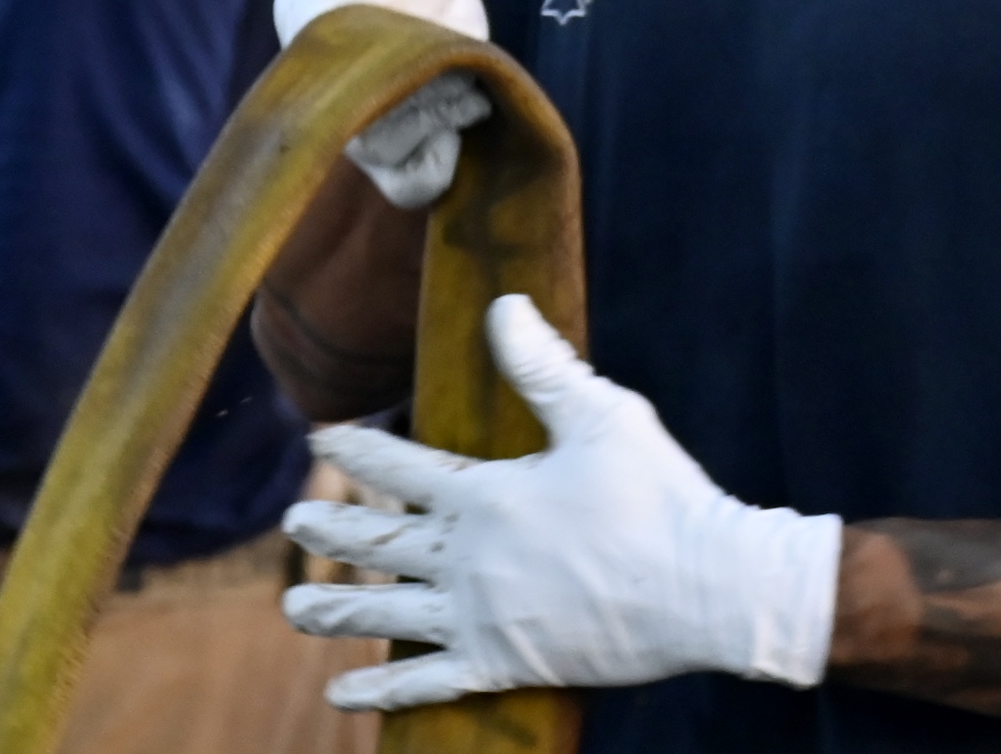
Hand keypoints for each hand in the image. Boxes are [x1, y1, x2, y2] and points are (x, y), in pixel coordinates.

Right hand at [275, 0, 493, 210]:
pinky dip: (445, 164)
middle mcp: (327, 87)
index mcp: (310, 27)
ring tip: (470, 90)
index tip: (426, 40)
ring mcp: (362, 120)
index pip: (329, 78)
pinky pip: (411, 184)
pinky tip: (469, 115)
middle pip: (364, 132)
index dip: (384, 70)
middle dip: (424, 106)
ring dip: (441, 128)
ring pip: (390, 163)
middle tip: (461, 73)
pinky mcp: (401, 141)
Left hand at [284, 295, 837, 709]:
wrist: (706, 592)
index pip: (404, 466)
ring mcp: (482, 617)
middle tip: (293, 516)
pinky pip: (428, 684)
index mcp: (487, 496)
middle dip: (333, 527)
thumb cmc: (659, 497)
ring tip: (293, 606)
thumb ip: (544, 366)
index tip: (320, 436)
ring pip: (388, 613)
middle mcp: (470, 559)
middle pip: (382, 541)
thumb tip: (502, 304)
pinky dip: (382, 691)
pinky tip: (342, 696)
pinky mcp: (504, 664)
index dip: (359, 448)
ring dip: (337, 608)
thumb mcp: (603, 416)